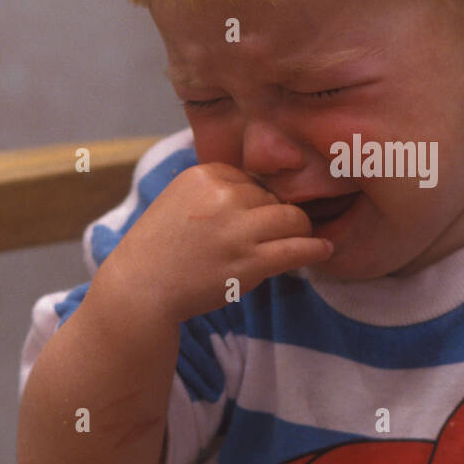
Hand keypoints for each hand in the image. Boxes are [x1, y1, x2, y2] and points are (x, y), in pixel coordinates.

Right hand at [104, 161, 334, 322]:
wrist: (139, 289)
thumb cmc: (161, 248)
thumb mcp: (180, 199)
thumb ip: (217, 189)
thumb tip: (266, 190)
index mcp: (205, 174)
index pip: (253, 179)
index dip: (258, 200)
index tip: (257, 219)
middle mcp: (222, 196)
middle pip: (274, 198)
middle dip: (275, 217)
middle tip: (274, 237)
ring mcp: (237, 229)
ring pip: (293, 219)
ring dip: (301, 231)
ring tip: (304, 240)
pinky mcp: (249, 261)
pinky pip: (298, 248)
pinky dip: (315, 249)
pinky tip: (324, 250)